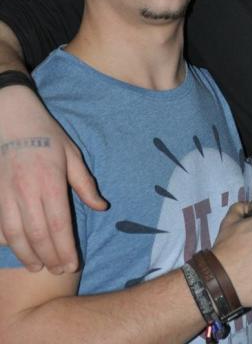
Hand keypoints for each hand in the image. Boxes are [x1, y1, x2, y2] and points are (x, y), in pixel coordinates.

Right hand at [0, 86, 106, 272]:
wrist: (13, 119)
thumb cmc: (48, 136)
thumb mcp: (73, 156)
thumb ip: (85, 185)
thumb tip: (102, 207)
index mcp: (50, 182)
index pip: (59, 224)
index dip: (65, 248)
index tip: (73, 264)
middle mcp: (27, 191)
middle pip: (38, 234)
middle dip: (50, 257)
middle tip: (59, 271)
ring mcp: (7, 194)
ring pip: (14, 234)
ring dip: (27, 254)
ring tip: (38, 267)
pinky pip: (0, 224)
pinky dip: (7, 241)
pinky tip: (17, 250)